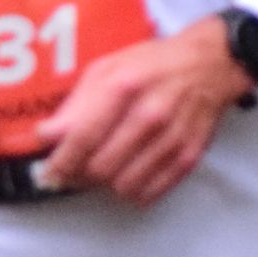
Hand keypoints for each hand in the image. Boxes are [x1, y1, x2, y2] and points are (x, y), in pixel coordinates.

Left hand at [35, 16, 255, 206]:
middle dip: (79, 175)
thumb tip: (47, 136)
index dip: (60, 161)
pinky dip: (132, 191)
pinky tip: (127, 173)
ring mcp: (173, 138)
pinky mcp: (190, 156)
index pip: (84, 137)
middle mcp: (152, 114)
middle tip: (73, 170)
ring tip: (102, 169)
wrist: (210, 64)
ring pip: (124, 186)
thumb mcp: (108, 68)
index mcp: (126, 87)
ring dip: (106, 185)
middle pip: (101, 168)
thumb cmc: (154, 64)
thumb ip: (76, 104)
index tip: (49, 171)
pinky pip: (150, 193)